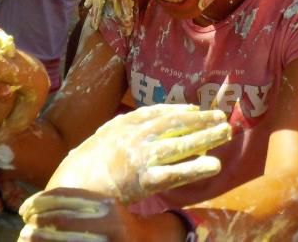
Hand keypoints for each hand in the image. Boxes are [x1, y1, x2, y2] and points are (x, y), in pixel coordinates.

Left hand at [18, 188, 139, 241]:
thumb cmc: (116, 225)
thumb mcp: (103, 208)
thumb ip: (78, 203)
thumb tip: (37, 206)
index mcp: (105, 204)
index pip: (65, 197)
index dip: (39, 201)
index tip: (24, 209)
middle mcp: (108, 222)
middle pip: (61, 219)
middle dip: (37, 222)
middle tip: (24, 226)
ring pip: (63, 239)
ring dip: (40, 238)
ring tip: (25, 238)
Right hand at [43, 104, 230, 202]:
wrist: (71, 186)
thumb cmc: (82, 167)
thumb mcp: (100, 140)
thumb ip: (118, 133)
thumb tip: (134, 130)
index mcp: (123, 125)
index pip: (155, 113)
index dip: (177, 110)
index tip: (195, 109)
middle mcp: (135, 136)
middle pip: (174, 124)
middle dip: (199, 120)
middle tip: (220, 116)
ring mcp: (141, 156)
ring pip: (180, 144)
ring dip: (206, 137)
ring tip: (226, 132)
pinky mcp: (145, 178)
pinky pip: (176, 172)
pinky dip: (196, 168)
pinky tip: (214, 165)